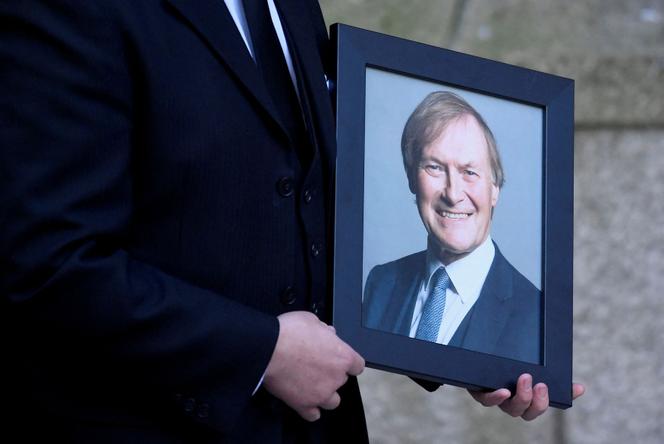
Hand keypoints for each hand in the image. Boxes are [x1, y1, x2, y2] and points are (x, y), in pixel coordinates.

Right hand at [263, 311, 364, 421]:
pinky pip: (313, 415)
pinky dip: (310, 409)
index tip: (340, 360)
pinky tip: (304, 400)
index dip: (349, 362)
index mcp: (342, 356)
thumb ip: (324, 329)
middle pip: (342, 381)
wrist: (268, 348)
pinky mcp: (304, 405)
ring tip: (312, 384)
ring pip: (333, 402)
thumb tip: (328, 333)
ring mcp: (321, 394)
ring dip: (325, 394)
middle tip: (315, 365)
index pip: (358, 365)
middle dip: (331, 374)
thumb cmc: (289, 332)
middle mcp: (336, 378)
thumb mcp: (311, 319)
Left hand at [468, 374, 584, 420]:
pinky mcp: (479, 392)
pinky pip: (487, 400)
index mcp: (524, 397)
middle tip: (541, 384)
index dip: (562, 398)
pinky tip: (504, 391)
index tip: (576, 387)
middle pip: (528, 412)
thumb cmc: (501, 366)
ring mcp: (496, 398)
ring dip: (522, 397)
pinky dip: (496, 397)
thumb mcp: (525, 364)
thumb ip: (547, 371)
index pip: (545, 404)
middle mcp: (511, 402)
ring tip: (526, 379)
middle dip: (538, 401)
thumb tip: (579, 386)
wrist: (470, 361)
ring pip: (510, 408)